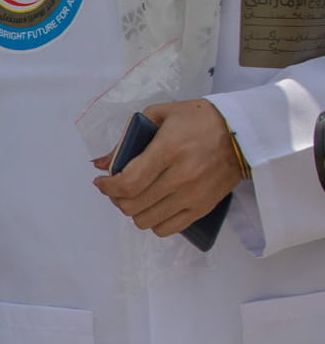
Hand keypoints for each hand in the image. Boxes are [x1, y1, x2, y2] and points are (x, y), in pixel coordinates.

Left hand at [91, 98, 244, 237]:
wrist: (244, 132)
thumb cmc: (199, 119)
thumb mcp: (160, 115)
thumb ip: (127, 139)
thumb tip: (100, 164)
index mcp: (169, 150)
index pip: (128, 183)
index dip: (107, 187)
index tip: (101, 182)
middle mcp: (181, 177)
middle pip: (133, 205)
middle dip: (116, 198)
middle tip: (116, 188)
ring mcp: (194, 196)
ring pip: (147, 221)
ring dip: (133, 211)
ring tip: (135, 197)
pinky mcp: (204, 208)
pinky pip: (168, 229)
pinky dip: (154, 222)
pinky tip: (153, 207)